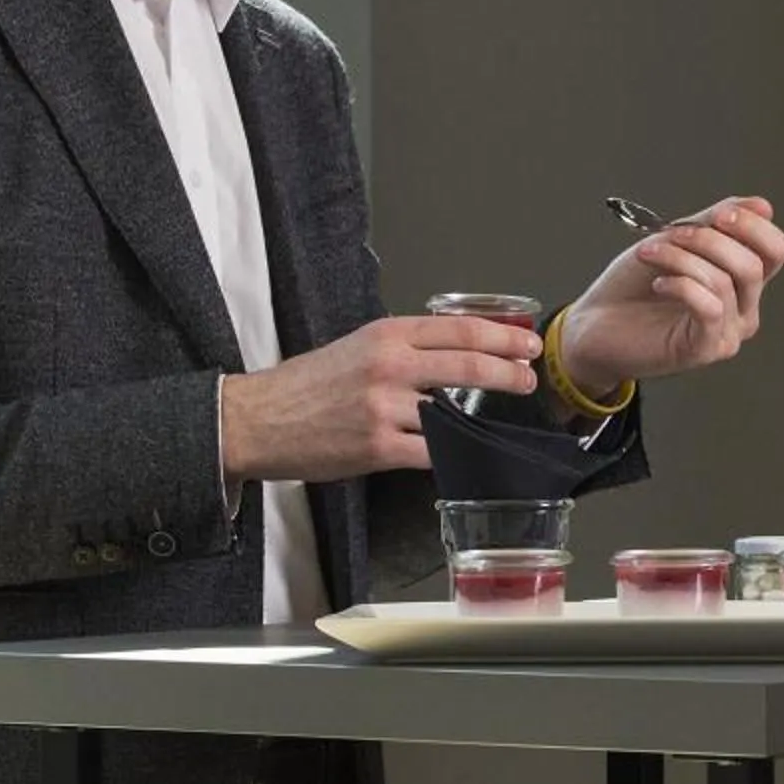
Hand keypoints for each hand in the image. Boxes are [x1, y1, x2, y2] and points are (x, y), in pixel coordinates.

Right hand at [221, 315, 542, 481]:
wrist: (255, 420)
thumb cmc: (306, 384)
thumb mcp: (358, 346)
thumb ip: (406, 347)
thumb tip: (457, 351)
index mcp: (387, 335)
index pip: (460, 330)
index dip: (502, 338)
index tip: (525, 345)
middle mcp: (389, 366)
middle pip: (469, 364)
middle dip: (509, 373)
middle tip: (528, 378)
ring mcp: (385, 408)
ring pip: (454, 413)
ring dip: (483, 420)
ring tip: (497, 422)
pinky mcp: (378, 447)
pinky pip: (432, 452)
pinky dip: (453, 453)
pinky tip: (465, 452)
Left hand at [557, 197, 783, 390]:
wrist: (593, 326)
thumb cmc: (633, 286)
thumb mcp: (676, 242)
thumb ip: (715, 223)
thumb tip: (762, 205)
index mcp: (743, 282)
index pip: (776, 251)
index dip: (754, 226)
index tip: (720, 213)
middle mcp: (744, 310)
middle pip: (754, 264)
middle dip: (710, 240)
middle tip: (674, 234)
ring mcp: (727, 333)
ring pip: (724, 282)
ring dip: (681, 258)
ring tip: (649, 253)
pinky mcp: (704, 350)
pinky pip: (709, 308)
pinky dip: (681, 285)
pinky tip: (658, 284)